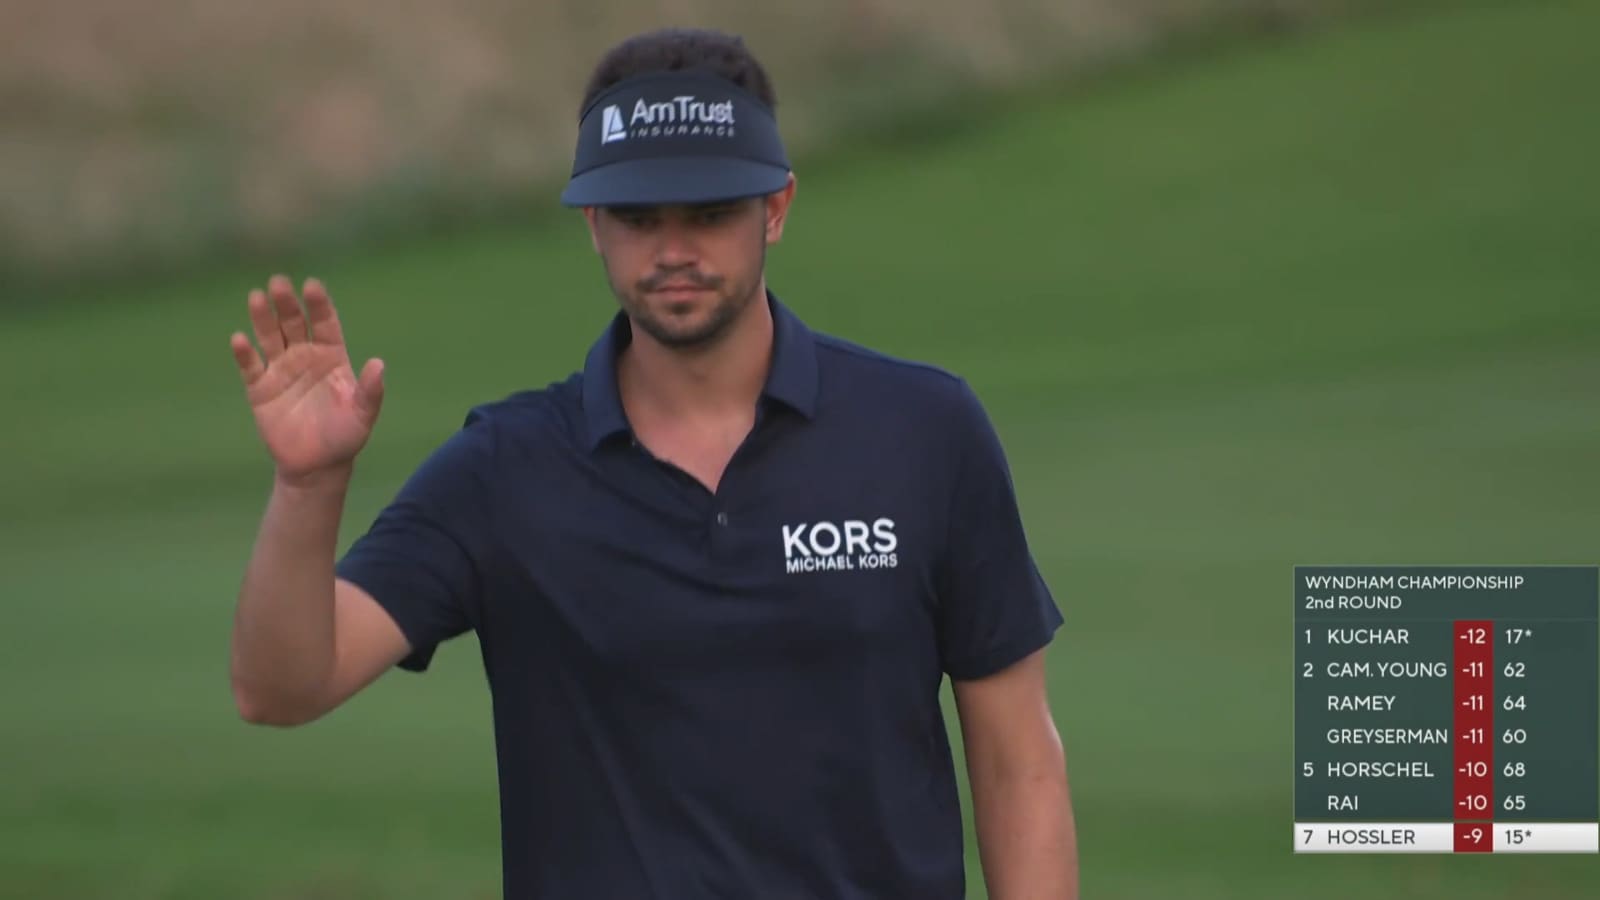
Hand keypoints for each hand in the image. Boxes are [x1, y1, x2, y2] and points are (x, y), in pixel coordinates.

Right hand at [230, 275, 384, 483]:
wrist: (317, 466)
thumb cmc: (345, 437)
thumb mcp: (363, 415)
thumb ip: (370, 391)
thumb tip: (379, 364)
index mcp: (332, 357)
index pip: (324, 323)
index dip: (318, 305)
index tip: (312, 286)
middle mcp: (304, 357)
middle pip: (294, 323)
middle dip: (287, 303)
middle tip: (279, 282)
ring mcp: (281, 370)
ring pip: (270, 337)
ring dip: (262, 318)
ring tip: (255, 297)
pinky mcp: (260, 389)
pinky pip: (250, 367)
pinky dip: (244, 353)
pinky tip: (239, 339)